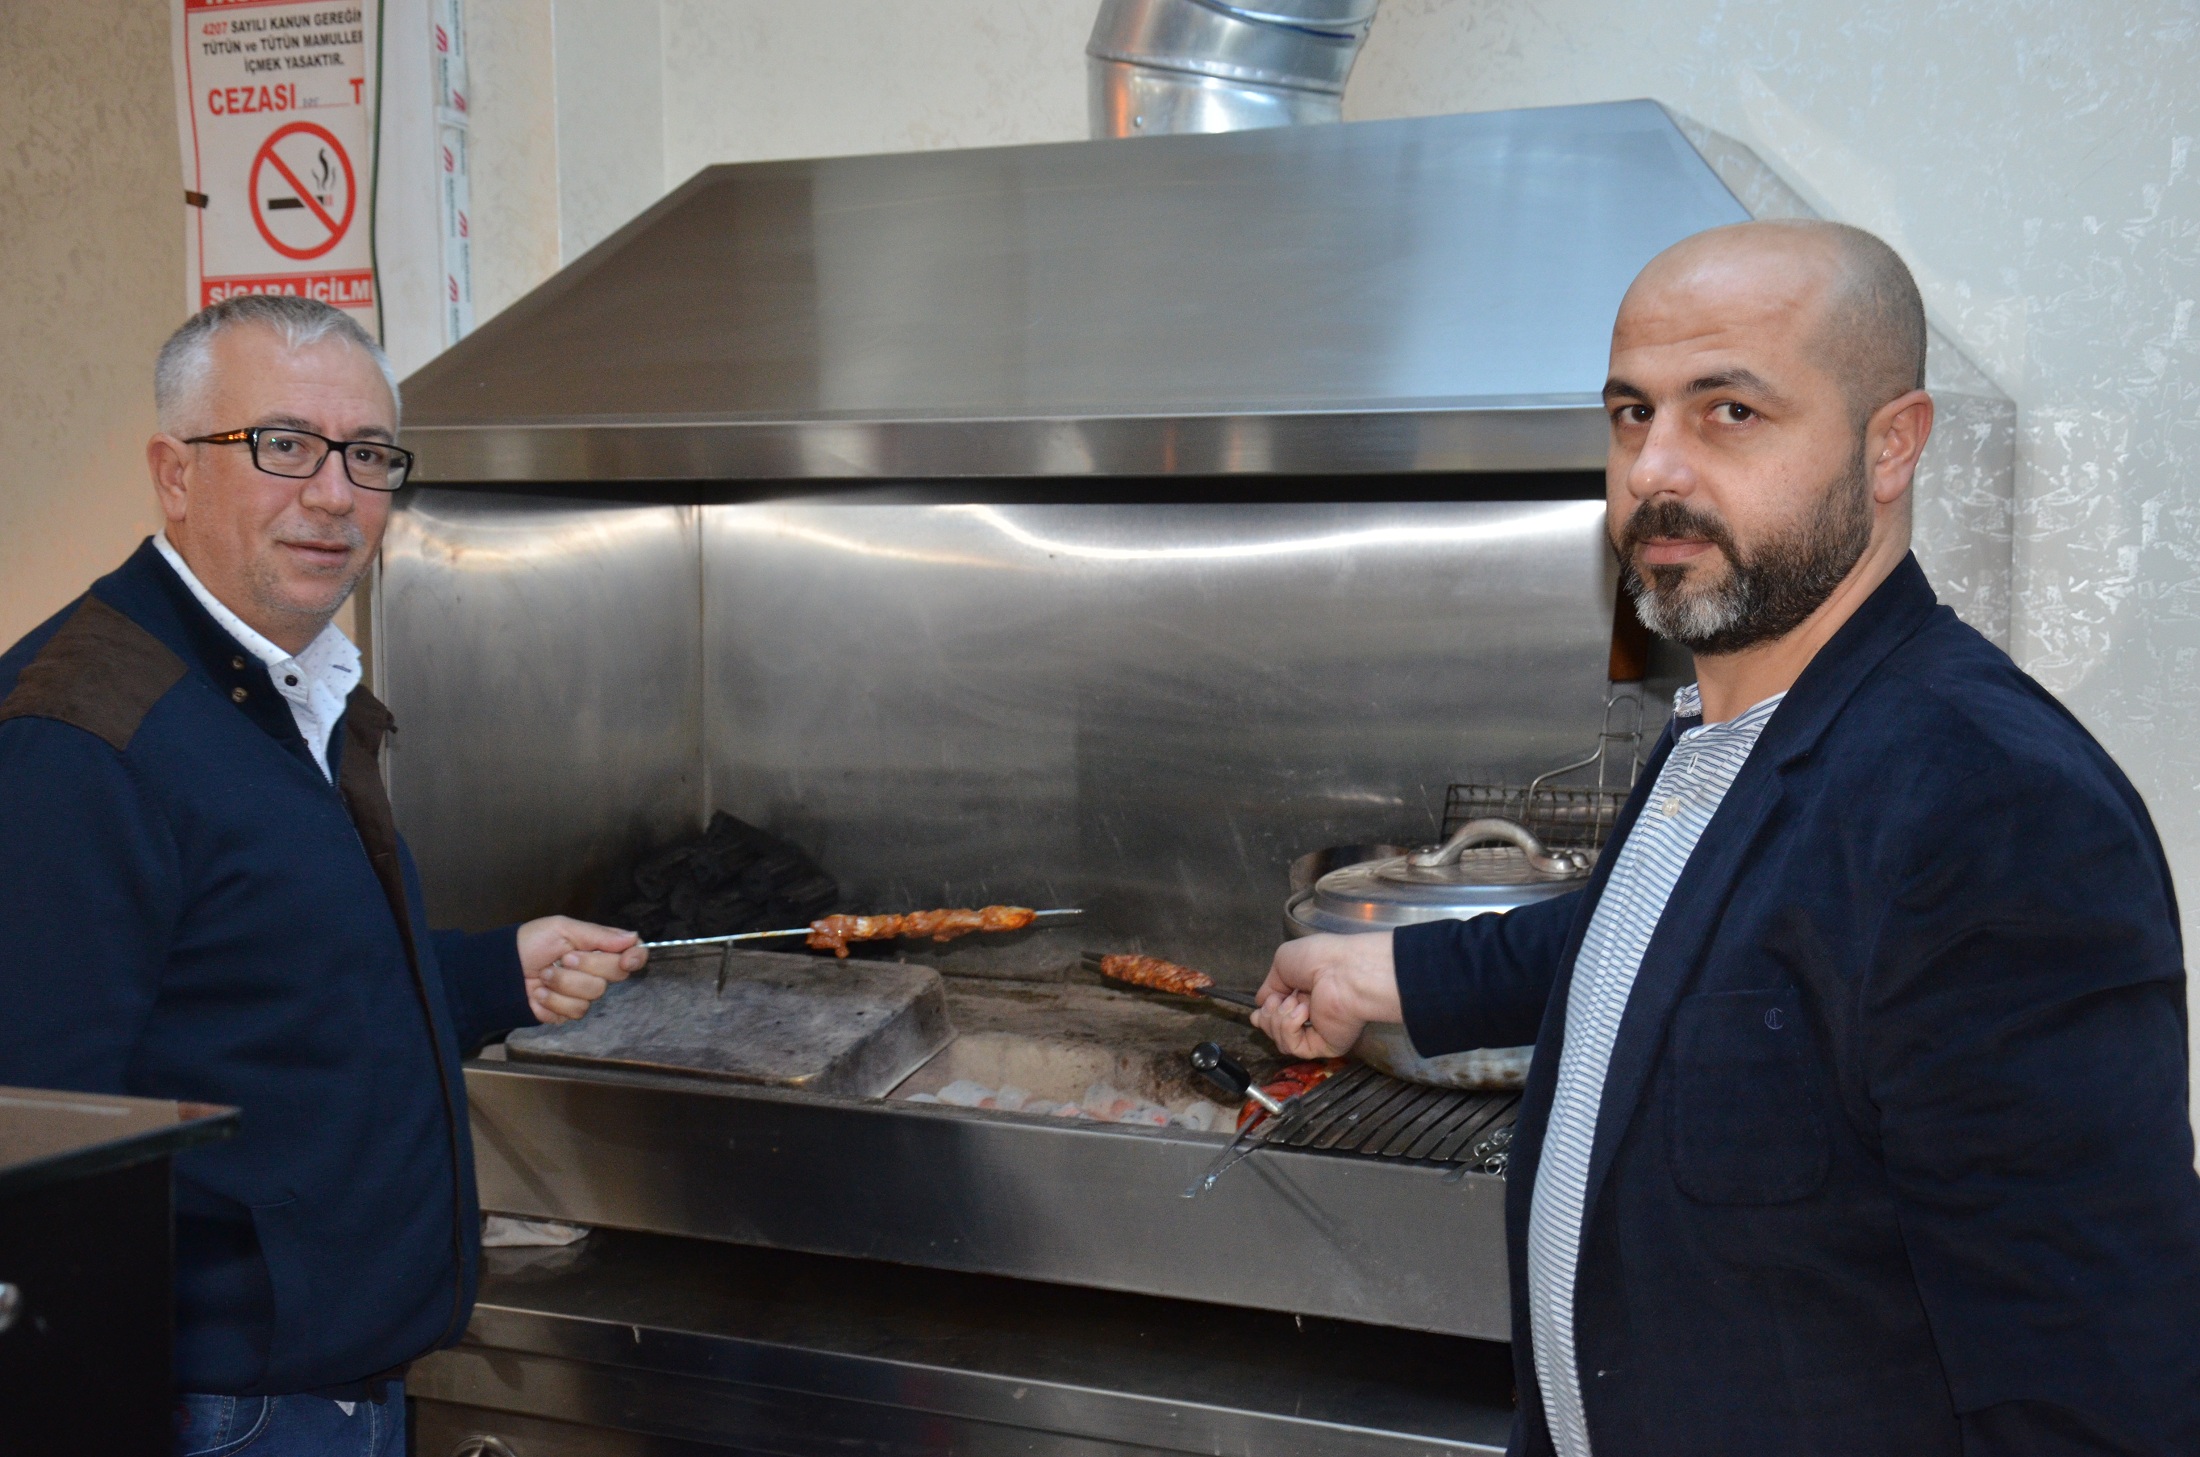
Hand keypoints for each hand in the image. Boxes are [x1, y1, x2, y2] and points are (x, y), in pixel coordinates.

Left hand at [517, 916, 647, 1024]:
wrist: (501, 970)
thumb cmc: (530, 943)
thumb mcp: (562, 928)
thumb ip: (598, 935)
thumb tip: (634, 937)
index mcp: (599, 948)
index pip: (633, 954)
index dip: (635, 958)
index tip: (626, 959)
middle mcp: (597, 972)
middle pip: (616, 975)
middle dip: (587, 965)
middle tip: (564, 959)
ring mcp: (583, 994)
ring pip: (593, 995)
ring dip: (563, 984)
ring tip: (543, 975)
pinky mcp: (567, 1013)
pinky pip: (574, 1011)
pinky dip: (552, 1001)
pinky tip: (538, 993)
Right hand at [1252, 932, 1402, 1058]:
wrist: (1343, 971)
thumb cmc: (1320, 959)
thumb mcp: (1282, 962)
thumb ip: (1269, 985)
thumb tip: (1261, 1002)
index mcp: (1304, 993)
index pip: (1276, 1014)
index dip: (1263, 1015)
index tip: (1257, 1012)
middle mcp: (1311, 1014)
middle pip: (1273, 1029)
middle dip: (1268, 1015)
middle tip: (1278, 1000)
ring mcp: (1319, 1032)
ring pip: (1281, 1041)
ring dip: (1279, 1019)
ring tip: (1294, 1002)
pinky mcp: (1325, 1046)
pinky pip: (1294, 1047)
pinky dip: (1291, 1028)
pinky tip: (1303, 1012)